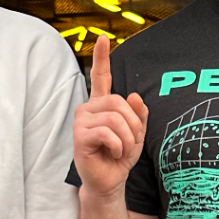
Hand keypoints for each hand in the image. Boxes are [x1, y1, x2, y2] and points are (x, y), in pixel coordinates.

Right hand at [73, 35, 148, 196]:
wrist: (110, 181)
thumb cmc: (120, 156)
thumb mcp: (137, 134)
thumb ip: (138, 114)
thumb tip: (134, 96)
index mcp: (102, 105)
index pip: (101, 77)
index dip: (102, 58)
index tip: (103, 38)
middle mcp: (89, 108)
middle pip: (119, 102)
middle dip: (133, 125)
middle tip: (131, 142)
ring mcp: (82, 121)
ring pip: (115, 118)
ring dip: (127, 138)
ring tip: (122, 150)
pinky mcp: (79, 135)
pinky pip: (108, 132)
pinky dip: (119, 146)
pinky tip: (114, 153)